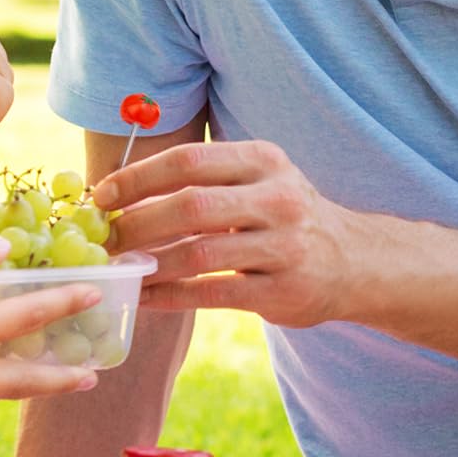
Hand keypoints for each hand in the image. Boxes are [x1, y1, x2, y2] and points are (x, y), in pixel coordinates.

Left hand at [94, 138, 357, 325]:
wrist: (355, 262)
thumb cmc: (284, 216)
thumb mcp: (258, 179)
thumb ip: (202, 179)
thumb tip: (118, 191)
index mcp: (263, 161)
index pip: (188, 160)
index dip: (137, 178)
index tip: (102, 197)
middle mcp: (278, 198)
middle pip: (191, 206)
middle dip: (137, 223)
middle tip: (105, 239)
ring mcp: (284, 247)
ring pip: (199, 254)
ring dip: (149, 264)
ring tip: (118, 270)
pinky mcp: (283, 291)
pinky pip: (212, 294)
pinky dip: (170, 296)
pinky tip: (145, 296)